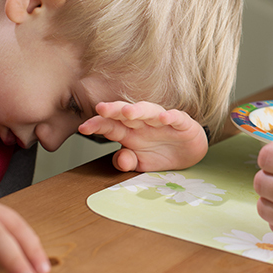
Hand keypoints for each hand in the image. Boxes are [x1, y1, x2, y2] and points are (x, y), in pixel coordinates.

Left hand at [78, 101, 208, 171]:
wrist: (188, 152)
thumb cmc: (161, 154)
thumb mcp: (141, 164)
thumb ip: (127, 162)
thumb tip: (119, 159)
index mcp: (129, 132)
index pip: (110, 126)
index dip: (97, 125)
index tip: (83, 128)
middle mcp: (143, 123)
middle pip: (126, 113)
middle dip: (114, 110)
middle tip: (101, 108)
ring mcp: (162, 121)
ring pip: (149, 111)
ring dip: (139, 110)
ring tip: (128, 112)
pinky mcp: (182, 123)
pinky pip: (176, 117)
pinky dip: (171, 116)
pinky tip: (164, 118)